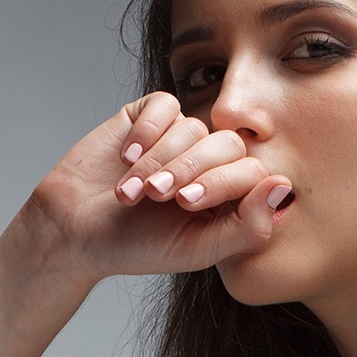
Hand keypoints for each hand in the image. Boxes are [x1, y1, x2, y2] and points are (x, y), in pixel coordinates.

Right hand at [25, 92, 291, 282]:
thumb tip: (282, 187)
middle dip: (188, 169)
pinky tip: (125, 156)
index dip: (221, 182)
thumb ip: (248, 228)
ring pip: (193, 127)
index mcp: (230, 197)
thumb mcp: (197, 250)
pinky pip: (165, 106)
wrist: (74, 230)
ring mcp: (181, 137)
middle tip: (157, 196)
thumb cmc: (136, 246)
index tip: (184, 204)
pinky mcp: (149, 116)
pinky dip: (147, 131)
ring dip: (159, 160)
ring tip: (129, 191)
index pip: (251, 172)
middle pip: (227, 144)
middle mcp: (211, 163)